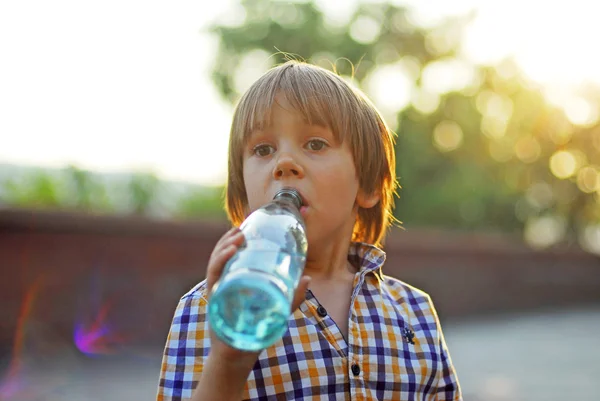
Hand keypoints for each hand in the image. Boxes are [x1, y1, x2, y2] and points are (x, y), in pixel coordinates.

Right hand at [204, 227, 311, 363]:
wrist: (238, 356)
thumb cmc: (255, 331)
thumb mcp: (277, 309)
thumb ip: (291, 296)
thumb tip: (308, 278)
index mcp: (236, 279)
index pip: (234, 252)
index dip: (239, 235)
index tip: (251, 221)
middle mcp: (224, 281)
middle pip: (223, 252)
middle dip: (232, 236)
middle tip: (245, 226)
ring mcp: (218, 288)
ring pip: (217, 259)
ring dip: (226, 244)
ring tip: (239, 235)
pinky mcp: (214, 297)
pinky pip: (214, 274)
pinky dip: (221, 261)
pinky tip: (232, 251)